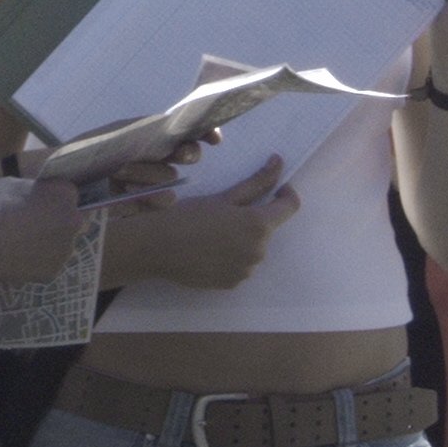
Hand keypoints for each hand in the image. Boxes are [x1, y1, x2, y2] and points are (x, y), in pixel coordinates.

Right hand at [0, 174, 84, 286]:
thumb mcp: (12, 185)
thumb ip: (32, 191)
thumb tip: (33, 198)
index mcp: (66, 195)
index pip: (68, 194)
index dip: (52, 197)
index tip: (40, 201)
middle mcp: (73, 222)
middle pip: (70, 221)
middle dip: (56, 221)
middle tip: (33, 224)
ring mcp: (65, 250)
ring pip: (60, 245)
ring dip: (47, 243)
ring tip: (20, 244)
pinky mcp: (52, 272)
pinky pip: (47, 264)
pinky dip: (35, 262)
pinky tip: (16, 258)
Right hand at [117, 157, 297, 290]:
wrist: (157, 247)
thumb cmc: (188, 215)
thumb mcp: (223, 197)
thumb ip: (256, 182)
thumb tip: (279, 163)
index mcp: (259, 225)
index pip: (290, 207)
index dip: (285, 194)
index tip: (275, 187)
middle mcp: (259, 251)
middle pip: (267, 230)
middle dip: (253, 219)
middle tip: (224, 212)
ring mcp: (246, 270)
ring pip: (252, 249)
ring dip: (242, 240)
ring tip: (212, 234)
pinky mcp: (233, 283)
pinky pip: (240, 266)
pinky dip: (231, 257)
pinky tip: (208, 251)